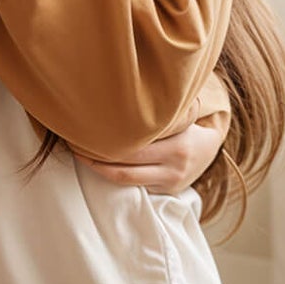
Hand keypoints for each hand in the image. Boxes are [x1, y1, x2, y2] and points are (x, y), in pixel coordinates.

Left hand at [74, 116, 225, 194]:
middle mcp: (173, 167)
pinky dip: (114, 176)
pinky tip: (99, 165)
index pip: (134, 149)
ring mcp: (169, 182)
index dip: (105, 144)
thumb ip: (158, 111)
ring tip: (80, 156)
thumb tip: (121, 91)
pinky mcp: (165, 191)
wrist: (209, 147)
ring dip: (100, 170)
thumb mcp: (180, 113)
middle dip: (96, 159)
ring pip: (126, 181)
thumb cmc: (186, 122)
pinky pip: (134, 186)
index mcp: (178, 146)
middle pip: (125, 168)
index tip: (83, 132)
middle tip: (75, 145)